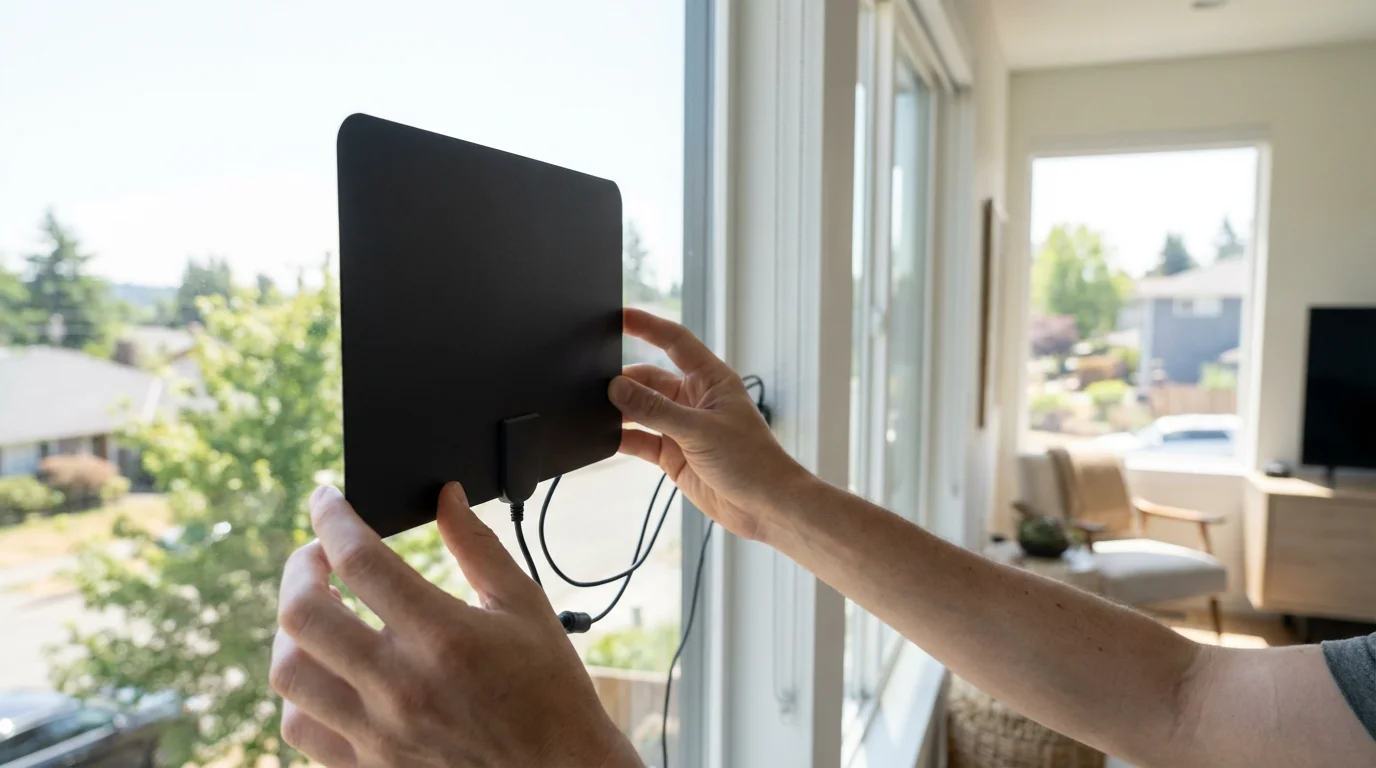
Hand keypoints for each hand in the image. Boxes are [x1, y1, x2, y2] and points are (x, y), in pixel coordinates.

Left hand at [270, 484, 640, 767]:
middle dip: (299, 567)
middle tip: (318, 556)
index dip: (331, 517)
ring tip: (318, 611)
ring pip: (288, 671)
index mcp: (444, 636)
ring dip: (292, 630)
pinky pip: (299, 726)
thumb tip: (446, 496)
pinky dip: (300, 689)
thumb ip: (478, 546)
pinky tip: (326, 669)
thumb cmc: (549, 689)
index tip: (326, 500)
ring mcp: (378, 732)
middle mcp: (401, 686)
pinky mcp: (368, 767)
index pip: (359, 560)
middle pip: (302, 613)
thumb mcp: (525, 606)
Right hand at [611, 309, 808, 540]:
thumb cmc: (752, 461)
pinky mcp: (673, 455)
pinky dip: (622, 438)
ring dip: (621, 410)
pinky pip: (640, 440)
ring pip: (642, 410)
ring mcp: (682, 428)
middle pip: (650, 379)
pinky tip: (604, 437)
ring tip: (594, 410)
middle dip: (624, 380)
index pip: (675, 341)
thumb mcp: (699, 430)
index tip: (619, 316)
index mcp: (711, 380)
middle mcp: (695, 399)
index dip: (648, 326)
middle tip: (595, 383)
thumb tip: (617, 388)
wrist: (765, 507)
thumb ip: (655, 409)